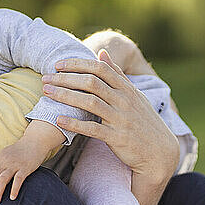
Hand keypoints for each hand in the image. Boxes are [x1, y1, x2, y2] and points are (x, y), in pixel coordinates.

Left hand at [0, 138, 44, 204]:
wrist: (36, 140)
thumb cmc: (20, 149)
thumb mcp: (4, 153)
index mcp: (0, 158)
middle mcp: (5, 161)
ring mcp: (15, 164)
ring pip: (3, 179)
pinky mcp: (26, 167)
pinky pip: (18, 179)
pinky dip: (14, 188)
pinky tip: (12, 197)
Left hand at [42, 50, 178, 181]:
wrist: (159, 151)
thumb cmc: (142, 120)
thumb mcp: (133, 94)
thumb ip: (116, 73)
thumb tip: (102, 53)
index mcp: (126, 88)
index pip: (100, 68)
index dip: (77, 64)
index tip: (58, 65)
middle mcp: (124, 100)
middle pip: (92, 83)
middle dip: (66, 78)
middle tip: (45, 78)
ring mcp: (121, 119)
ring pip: (90, 103)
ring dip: (66, 96)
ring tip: (47, 93)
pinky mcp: (117, 138)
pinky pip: (93, 129)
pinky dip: (75, 123)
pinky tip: (59, 119)